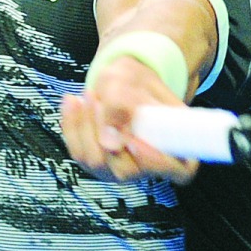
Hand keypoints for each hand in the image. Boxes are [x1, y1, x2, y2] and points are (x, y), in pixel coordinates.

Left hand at [60, 58, 198, 184]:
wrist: (124, 81)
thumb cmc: (138, 81)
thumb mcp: (133, 80)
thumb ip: (123, 105)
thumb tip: (109, 142)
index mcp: (179, 147)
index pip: (178, 170)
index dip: (156, 160)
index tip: (134, 140)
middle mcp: (151, 166)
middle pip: (126, 169)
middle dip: (107, 133)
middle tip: (98, 100)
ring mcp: (122, 168)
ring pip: (97, 162)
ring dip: (86, 126)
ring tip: (89, 95)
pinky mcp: (98, 163)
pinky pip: (78, 152)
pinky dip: (72, 125)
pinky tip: (73, 102)